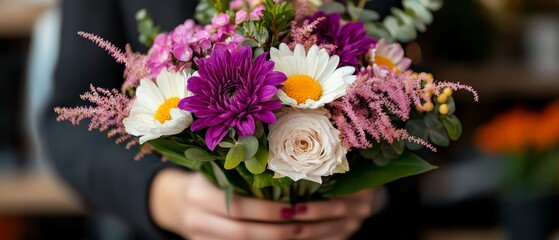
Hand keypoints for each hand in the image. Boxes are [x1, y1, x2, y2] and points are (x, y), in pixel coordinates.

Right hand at [150, 169, 375, 239]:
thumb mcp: (217, 169)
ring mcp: (198, 237)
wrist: (175, 202)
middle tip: (303, 226)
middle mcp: (194, 217)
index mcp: (199, 192)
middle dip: (275, 231)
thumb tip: (288, 168)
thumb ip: (241, 170)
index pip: (237, 206)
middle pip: (241, 231)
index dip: (267, 210)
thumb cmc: (207, 179)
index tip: (295, 208)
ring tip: (298, 236)